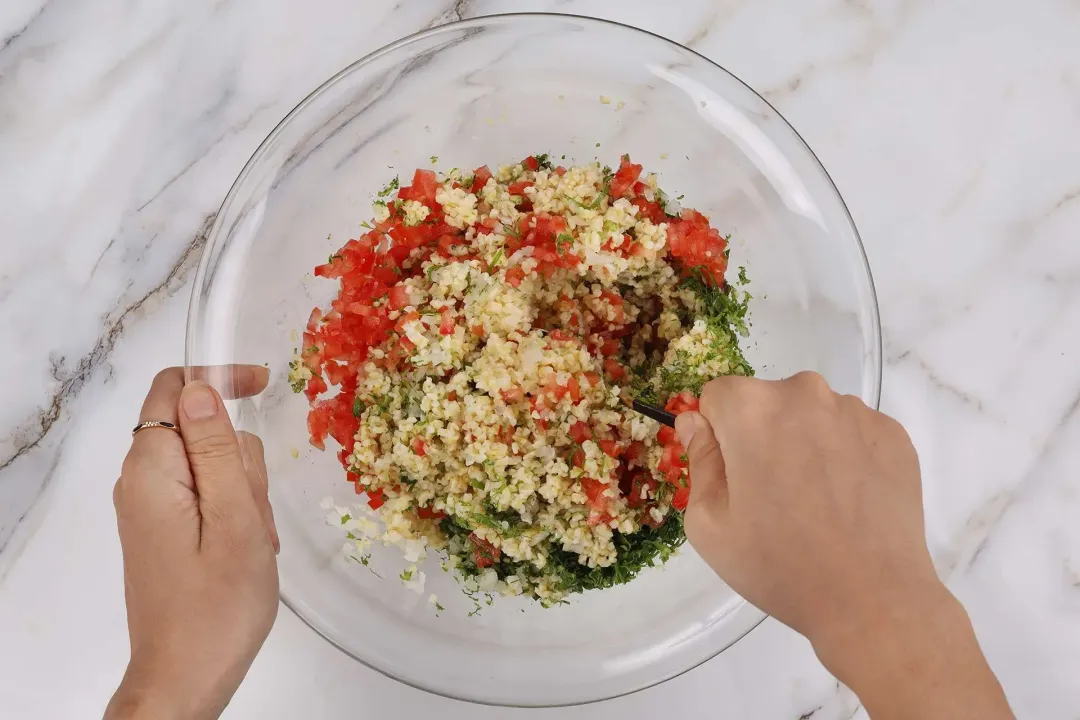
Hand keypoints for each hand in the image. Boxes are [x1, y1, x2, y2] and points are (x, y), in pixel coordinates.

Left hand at [105, 367, 278, 719]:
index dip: (219, 376)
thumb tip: (200, 388)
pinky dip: (235, 511)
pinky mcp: (164, 526)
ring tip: (254, 540)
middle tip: (257, 510)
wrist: (187, 675)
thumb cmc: (217, 605)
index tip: (265, 385)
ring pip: (212, 463)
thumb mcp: (233, 518)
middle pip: (201, 428)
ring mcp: (152, 505)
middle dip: (242, 457)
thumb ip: (217, 449)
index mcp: (152, 470)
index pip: (176, 388)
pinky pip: (207, 494)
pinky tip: (246, 548)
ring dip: (245, 490)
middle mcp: (141, 480)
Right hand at [676, 372, 1011, 719]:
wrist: (873, 599)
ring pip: (811, 416)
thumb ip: (699, 460)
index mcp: (752, 408)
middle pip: (767, 402)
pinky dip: (844, 457)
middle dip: (762, 436)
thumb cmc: (778, 563)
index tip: (732, 477)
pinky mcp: (893, 435)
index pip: (718, 397)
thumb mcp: (709, 522)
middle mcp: (805, 393)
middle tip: (772, 497)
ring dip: (805, 445)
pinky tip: (848, 503)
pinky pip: (852, 433)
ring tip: (816, 504)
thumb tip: (696, 423)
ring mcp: (856, 412)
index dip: (718, 436)